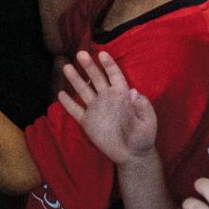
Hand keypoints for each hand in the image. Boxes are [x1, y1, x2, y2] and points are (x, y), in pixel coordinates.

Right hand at [56, 51, 157, 165]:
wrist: (132, 155)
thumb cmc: (143, 136)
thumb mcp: (148, 121)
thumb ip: (143, 107)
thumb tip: (134, 92)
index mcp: (122, 95)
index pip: (115, 76)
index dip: (109, 65)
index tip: (102, 54)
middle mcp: (107, 98)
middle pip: (96, 78)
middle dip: (89, 66)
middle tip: (80, 54)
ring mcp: (96, 109)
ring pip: (84, 90)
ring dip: (75, 79)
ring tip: (66, 67)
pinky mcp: (88, 122)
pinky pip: (76, 110)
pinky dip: (68, 103)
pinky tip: (60, 94)